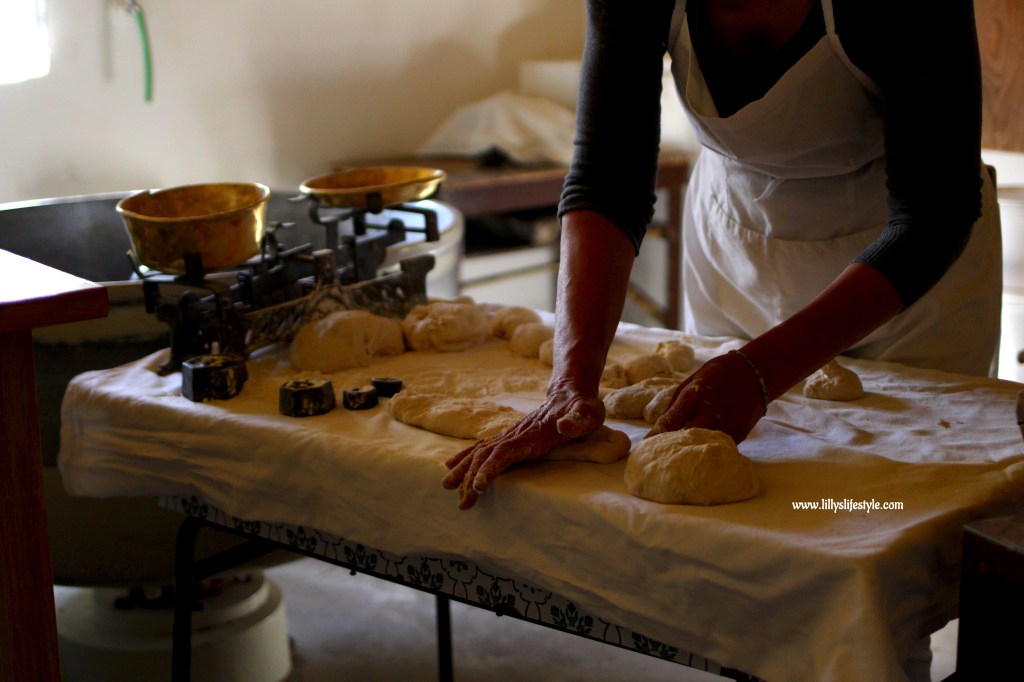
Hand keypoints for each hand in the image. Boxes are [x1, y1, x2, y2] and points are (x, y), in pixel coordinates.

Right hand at [442, 381, 604, 508]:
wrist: (570, 393)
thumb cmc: (582, 407)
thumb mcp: (588, 412)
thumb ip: (577, 419)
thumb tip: (563, 425)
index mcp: (533, 434)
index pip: (505, 452)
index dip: (491, 468)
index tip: (478, 486)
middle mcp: (516, 434)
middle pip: (486, 455)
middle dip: (471, 478)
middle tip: (462, 502)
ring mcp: (511, 435)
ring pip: (481, 451)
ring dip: (464, 470)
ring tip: (448, 487)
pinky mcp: (510, 437)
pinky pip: (483, 448)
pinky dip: (466, 457)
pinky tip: (453, 466)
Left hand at [647, 350, 766, 443]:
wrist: (755, 373)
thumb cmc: (718, 374)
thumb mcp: (692, 380)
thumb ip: (676, 403)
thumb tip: (660, 426)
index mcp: (695, 395)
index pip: (670, 422)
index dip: (655, 436)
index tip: (645, 447)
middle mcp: (711, 412)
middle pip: (686, 438)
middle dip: (674, 446)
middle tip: (663, 454)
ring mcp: (728, 424)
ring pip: (703, 446)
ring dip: (691, 450)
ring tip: (679, 457)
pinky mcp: (740, 434)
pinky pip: (719, 446)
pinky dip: (709, 448)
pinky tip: (701, 451)